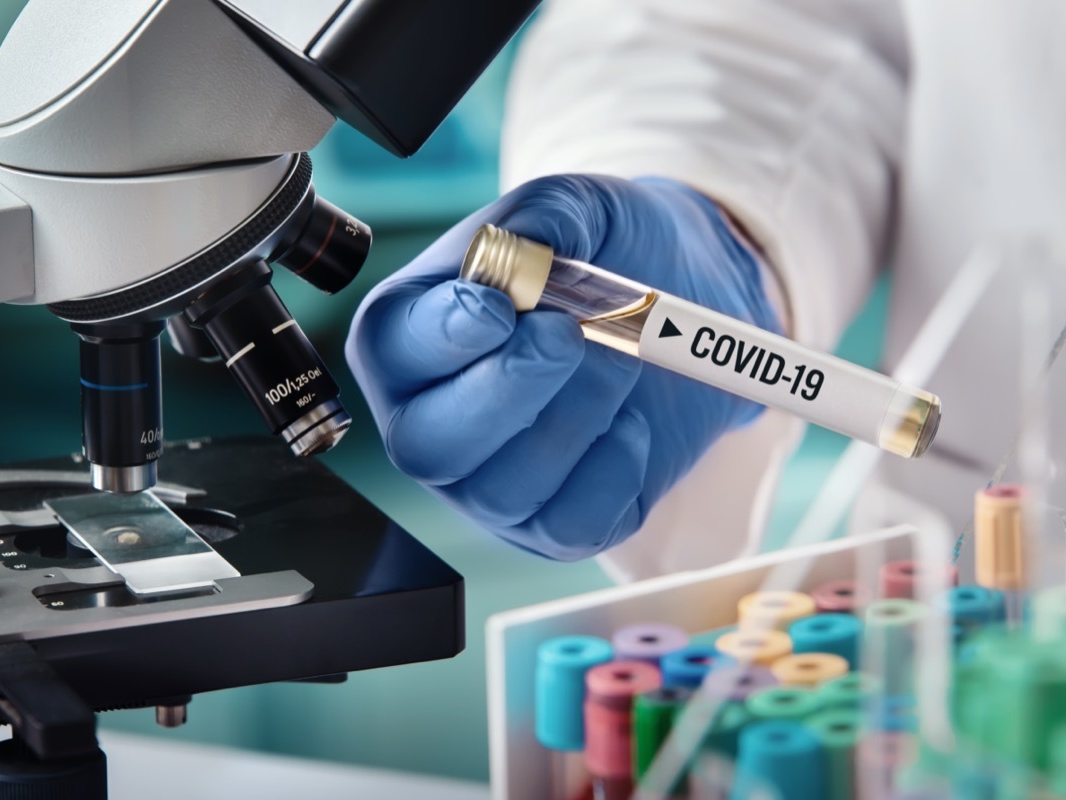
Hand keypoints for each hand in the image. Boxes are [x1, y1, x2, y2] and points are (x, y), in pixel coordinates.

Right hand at [346, 174, 780, 559]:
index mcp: (408, 334)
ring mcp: (485, 483)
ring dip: (576, 417)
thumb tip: (526, 253)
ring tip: (621, 358)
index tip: (503, 306)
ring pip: (505, 488)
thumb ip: (543, 218)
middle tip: (570, 333)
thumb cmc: (605, 252)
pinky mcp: (550, 524)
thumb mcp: (577, 206)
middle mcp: (430, 418)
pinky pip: (572, 525)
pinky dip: (615, 470)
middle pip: (429, 445)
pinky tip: (631, 422)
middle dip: (508, 390)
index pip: (394, 349)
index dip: (444, 336)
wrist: (679, 302)